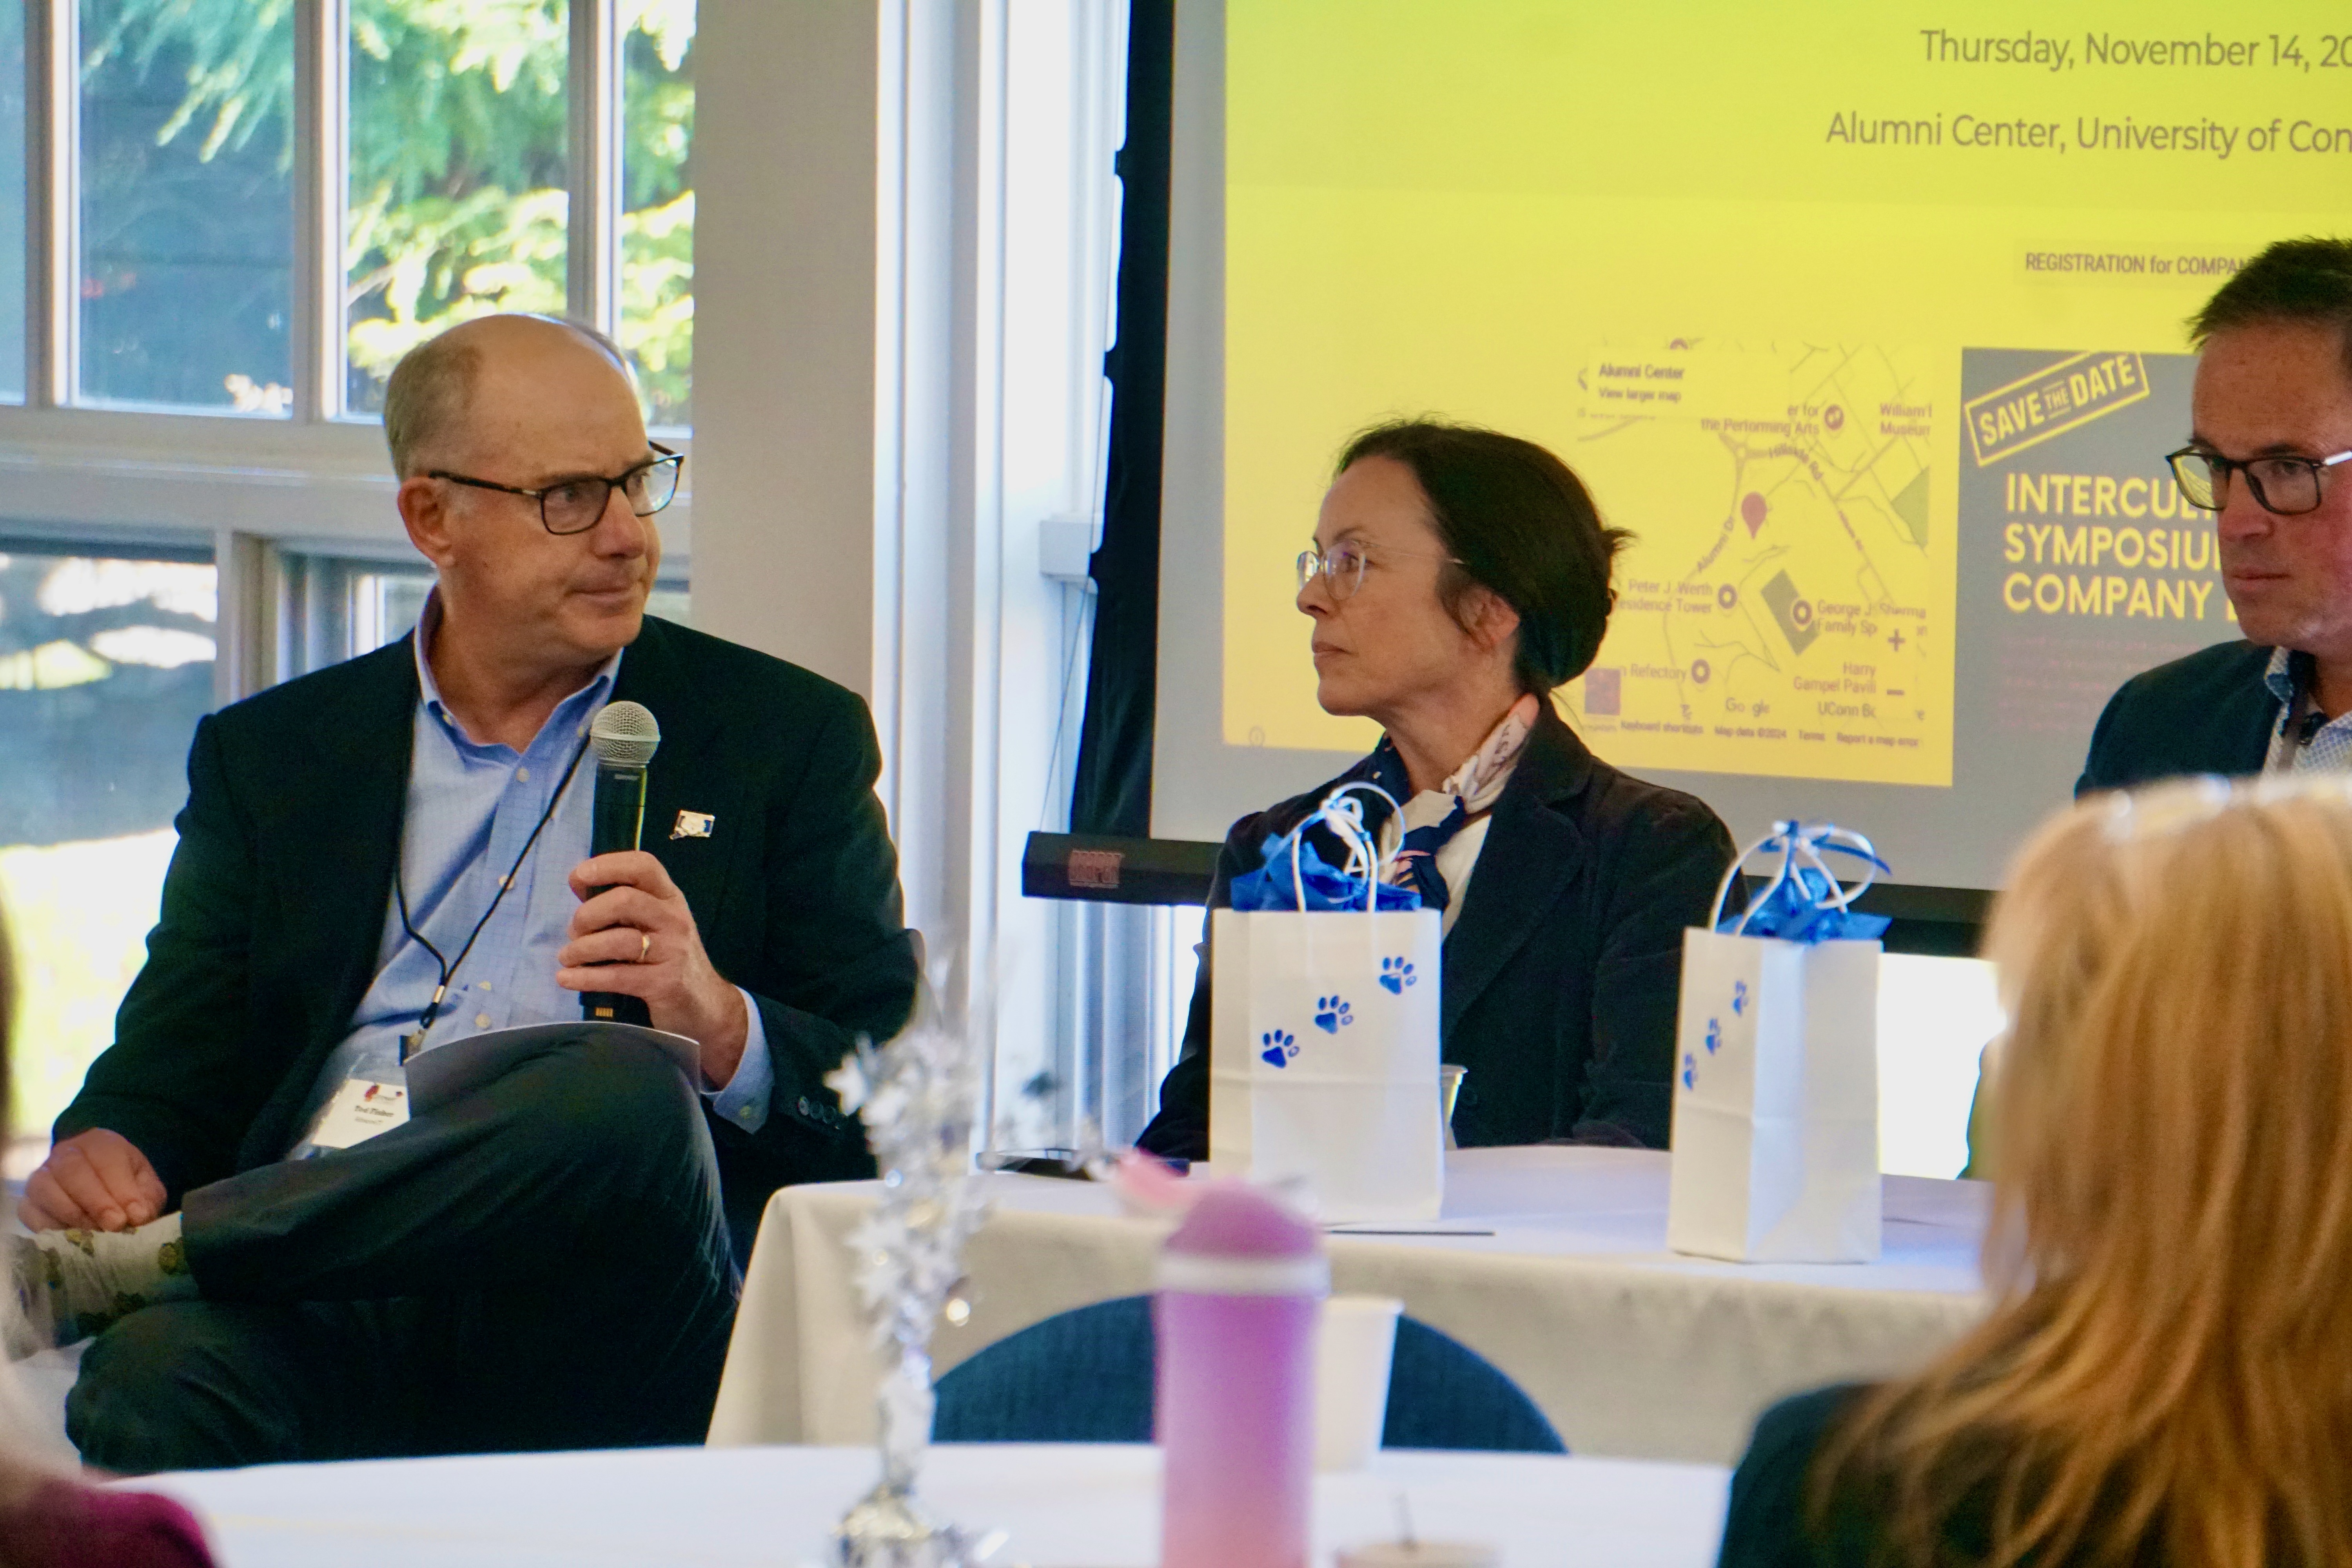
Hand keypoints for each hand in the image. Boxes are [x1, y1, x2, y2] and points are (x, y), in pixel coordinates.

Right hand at [22, 1129, 166, 1232]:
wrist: (99, 1183)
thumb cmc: (126, 1184)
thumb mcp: (145, 1186)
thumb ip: (145, 1199)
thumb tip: (138, 1217)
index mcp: (100, 1143)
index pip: (106, 1160)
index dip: (121, 1189)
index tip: (135, 1215)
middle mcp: (65, 1154)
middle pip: (71, 1171)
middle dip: (96, 1202)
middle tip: (115, 1225)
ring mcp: (42, 1176)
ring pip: (45, 1189)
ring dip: (71, 1214)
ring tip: (95, 1232)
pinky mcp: (28, 1200)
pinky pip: (29, 1212)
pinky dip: (48, 1226)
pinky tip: (71, 1236)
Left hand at [561, 851, 750, 1087]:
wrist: (706, 1005)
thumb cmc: (668, 959)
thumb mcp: (655, 924)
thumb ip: (625, 906)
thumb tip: (580, 888)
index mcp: (670, 898)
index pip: (643, 866)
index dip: (607, 865)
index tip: (577, 877)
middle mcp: (675, 919)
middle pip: (625, 900)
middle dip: (588, 914)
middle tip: (574, 931)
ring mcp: (673, 951)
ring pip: (619, 940)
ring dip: (581, 949)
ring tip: (567, 958)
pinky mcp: (665, 983)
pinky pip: (618, 976)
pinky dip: (585, 977)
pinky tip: (566, 978)